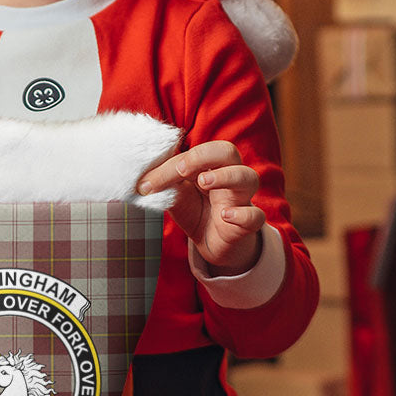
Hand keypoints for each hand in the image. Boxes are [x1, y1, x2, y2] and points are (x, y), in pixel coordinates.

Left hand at [137, 140, 264, 274]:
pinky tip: (225, 215)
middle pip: (228, 152)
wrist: (212, 244)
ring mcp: (241, 199)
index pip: (195, 153)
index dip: (171, 165)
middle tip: (181, 170)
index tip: (147, 183)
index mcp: (210, 165)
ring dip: (226, 176)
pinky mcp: (248, 224)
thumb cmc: (196, 211)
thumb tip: (140, 179)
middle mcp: (229, 176)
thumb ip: (164, 185)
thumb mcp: (176, 196)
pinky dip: (243, 214)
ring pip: (248, 178)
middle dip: (204, 156)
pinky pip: (255, 216)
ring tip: (204, 182)